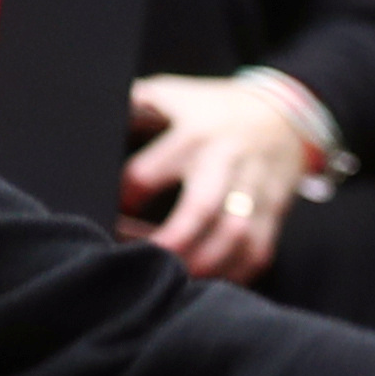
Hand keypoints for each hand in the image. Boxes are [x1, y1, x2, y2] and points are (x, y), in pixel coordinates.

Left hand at [122, 73, 317, 283]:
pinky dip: (237, 273)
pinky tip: (212, 281)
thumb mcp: (172, 94)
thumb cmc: (215, 108)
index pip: (149, 172)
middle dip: (172, 240)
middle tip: (147, 262)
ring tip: (177, 280)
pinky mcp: (274, 212)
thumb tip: (87, 119)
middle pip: (200, 208)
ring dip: (205, 263)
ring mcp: (254, 190)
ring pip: (234, 236)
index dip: (125, 197)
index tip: (111, 215)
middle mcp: (225, 163)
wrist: (286, 115)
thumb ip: (133, 105)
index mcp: (193, 135)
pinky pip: (259, 251)